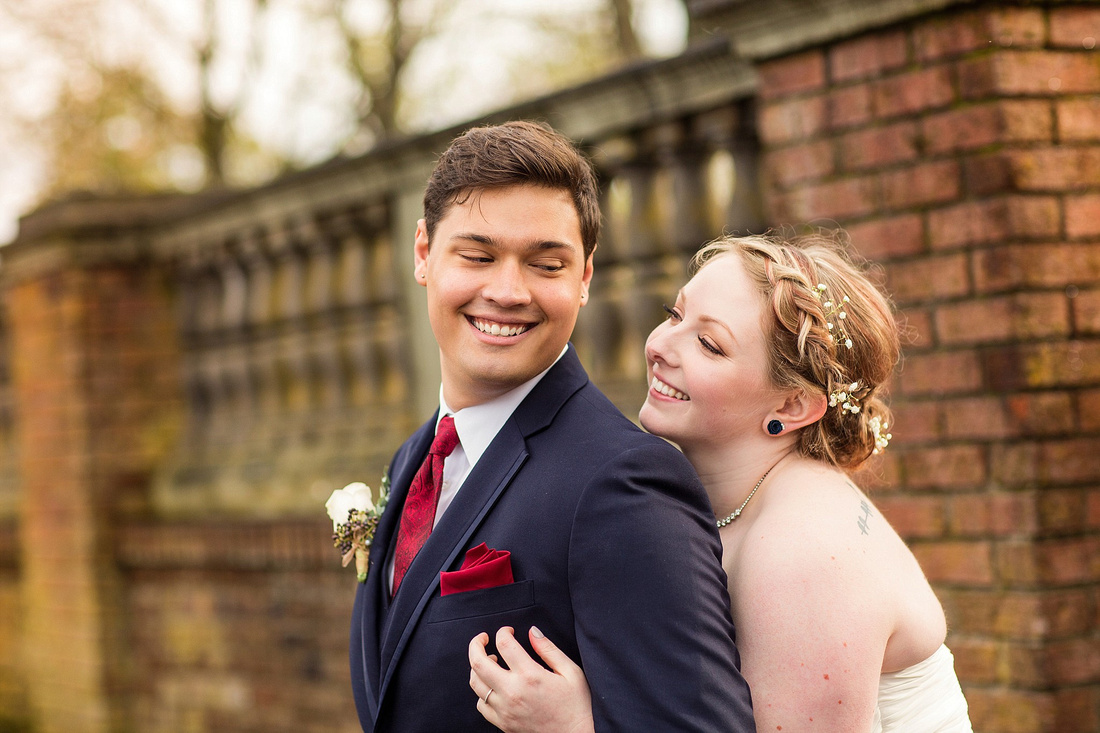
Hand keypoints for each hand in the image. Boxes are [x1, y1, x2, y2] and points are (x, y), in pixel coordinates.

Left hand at [469, 626, 593, 732]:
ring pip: (475, 683)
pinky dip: (482, 691)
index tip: (508, 631)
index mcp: (530, 676)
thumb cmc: (575, 706)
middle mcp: (513, 692)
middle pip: (478, 663)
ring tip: (489, 660)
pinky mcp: (503, 723)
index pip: (504, 644)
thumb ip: (549, 649)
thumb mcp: (571, 672)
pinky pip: (480, 705)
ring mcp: (505, 710)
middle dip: (476, 644)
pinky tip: (493, 685)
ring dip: (477, 667)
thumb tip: (532, 632)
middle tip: (482, 638)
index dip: (503, 632)